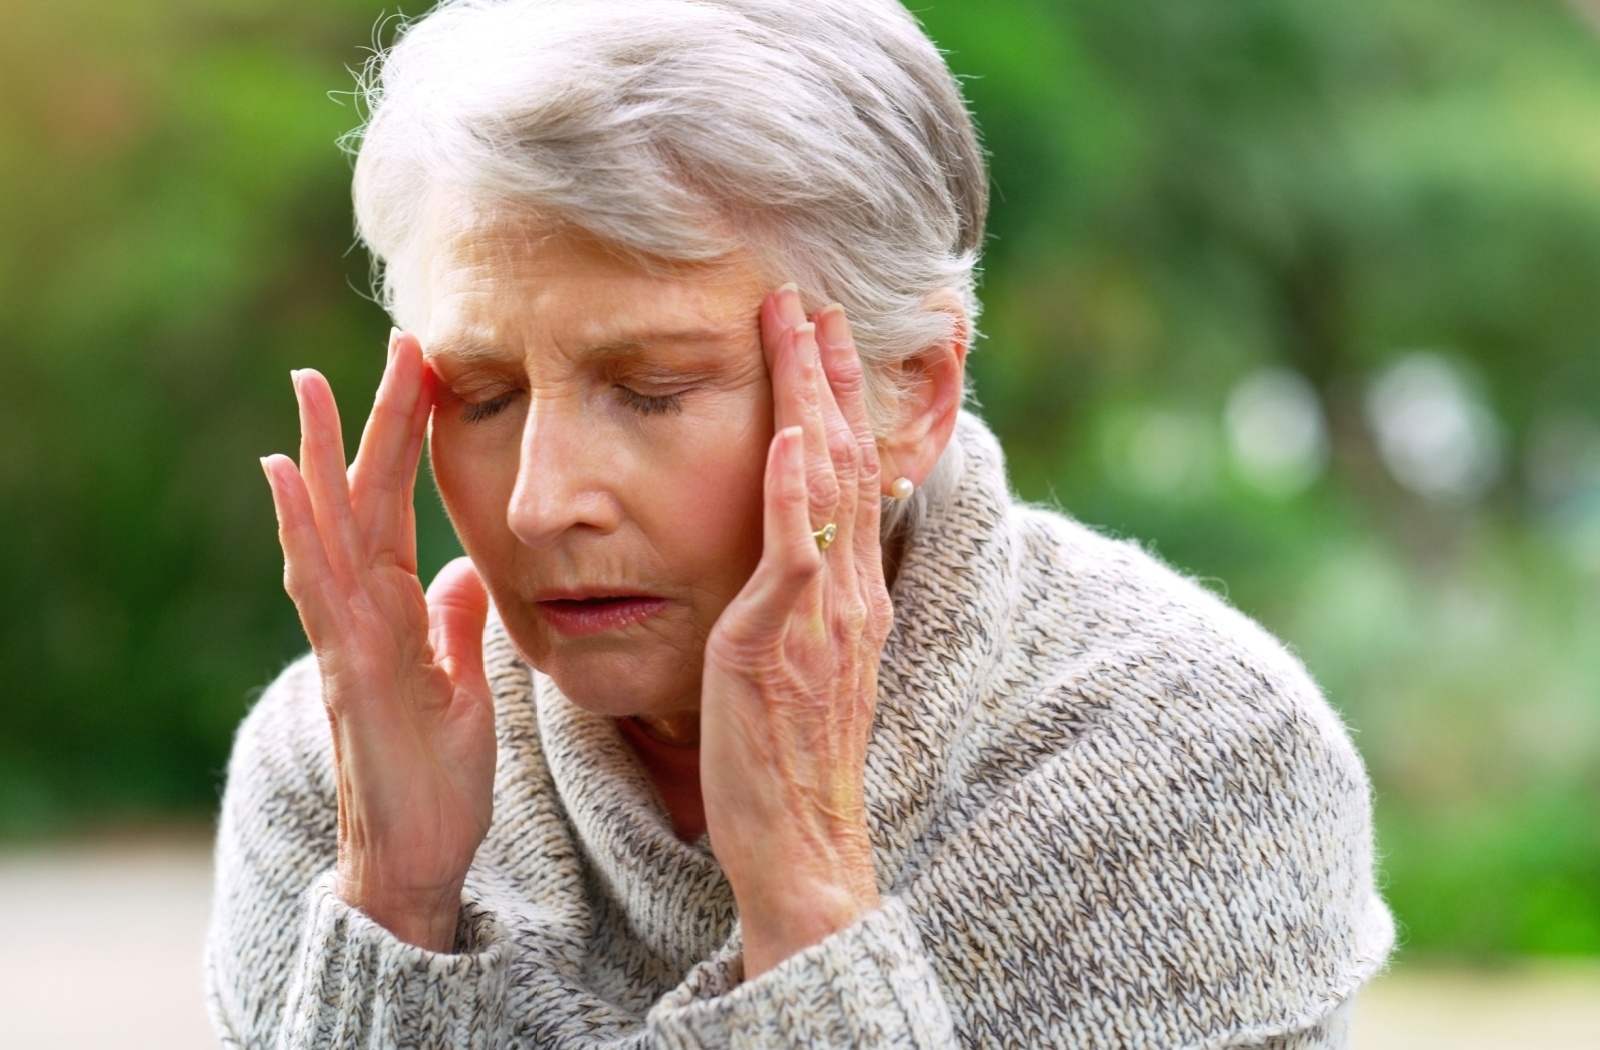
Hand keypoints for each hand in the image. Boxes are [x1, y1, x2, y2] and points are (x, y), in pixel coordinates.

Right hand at [260, 330, 495, 952]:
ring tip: (307, 387)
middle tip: (385, 343)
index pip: (398, 504)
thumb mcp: (465, 683)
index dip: (409, 439)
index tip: (425, 372)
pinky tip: (282, 480)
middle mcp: (364, 611)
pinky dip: (299, 531)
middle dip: (369, 422)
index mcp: (397, 607)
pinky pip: (320, 590)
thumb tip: (463, 571)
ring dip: (316, 457)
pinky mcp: (348, 670)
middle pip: (362, 498)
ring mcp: (348, 638)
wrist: (423, 856)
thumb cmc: (439, 774)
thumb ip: (456, 624)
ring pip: (327, 530)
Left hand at [700, 287, 892, 978]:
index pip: (847, 474)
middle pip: (842, 457)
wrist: (802, 840)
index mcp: (851, 594)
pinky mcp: (781, 641)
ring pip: (821, 483)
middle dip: (826, 371)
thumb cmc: (786, 759)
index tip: (821, 339)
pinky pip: (794, 551)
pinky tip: (784, 430)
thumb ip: (800, 603)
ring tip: (795, 324)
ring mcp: (821, 613)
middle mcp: (848, 590)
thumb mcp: (803, 666)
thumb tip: (783, 556)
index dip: (836, 400)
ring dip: (808, 396)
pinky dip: (790, 486)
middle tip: (809, 298)